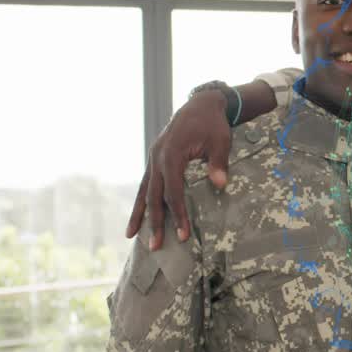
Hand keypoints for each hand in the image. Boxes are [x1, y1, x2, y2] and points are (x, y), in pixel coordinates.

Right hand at [125, 90, 231, 248]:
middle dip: (155, 222)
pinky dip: (141, 200)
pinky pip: (146, 183)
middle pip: (154, 196)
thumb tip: (220, 184)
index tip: (183, 235)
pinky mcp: (155, 159)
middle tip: (155, 246)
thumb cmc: (213, 124)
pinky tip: (137, 215)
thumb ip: (218, 163)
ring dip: (139, 214)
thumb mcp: (220, 141)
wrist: (201, 105)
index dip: (179, 214)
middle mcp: (157, 158)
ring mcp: (153, 158)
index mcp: (171, 154)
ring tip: (130, 236)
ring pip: (144, 191)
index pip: (174, 192)